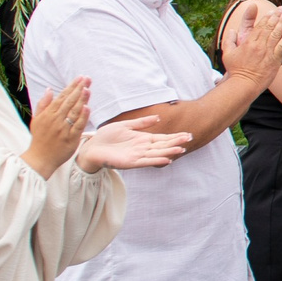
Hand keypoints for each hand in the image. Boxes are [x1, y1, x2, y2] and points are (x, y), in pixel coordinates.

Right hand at [24, 80, 90, 176]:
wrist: (39, 159)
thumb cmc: (39, 138)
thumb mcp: (37, 120)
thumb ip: (43, 104)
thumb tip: (49, 89)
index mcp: (48, 114)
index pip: (62, 97)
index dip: (72, 86)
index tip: (80, 78)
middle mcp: (56, 120)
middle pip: (69, 101)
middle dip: (79, 89)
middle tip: (87, 78)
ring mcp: (63, 129)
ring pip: (74, 112)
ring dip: (81, 99)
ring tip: (88, 88)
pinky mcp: (70, 139)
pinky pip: (78, 126)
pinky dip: (83, 117)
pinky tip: (87, 107)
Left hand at [77, 116, 191, 172]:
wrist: (92, 147)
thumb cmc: (106, 136)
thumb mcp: (125, 125)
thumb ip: (141, 123)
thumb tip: (158, 117)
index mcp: (142, 139)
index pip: (162, 138)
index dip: (174, 136)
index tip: (187, 134)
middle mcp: (142, 148)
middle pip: (163, 145)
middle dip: (176, 142)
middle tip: (189, 139)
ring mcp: (137, 156)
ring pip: (157, 154)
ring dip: (169, 152)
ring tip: (181, 149)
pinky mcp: (130, 162)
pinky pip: (146, 162)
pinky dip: (156, 161)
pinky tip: (166, 159)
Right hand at [223, 2, 281, 87]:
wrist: (243, 85)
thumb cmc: (235, 70)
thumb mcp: (227, 53)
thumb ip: (229, 40)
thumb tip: (231, 30)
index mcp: (249, 42)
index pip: (260, 27)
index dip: (267, 18)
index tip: (272, 11)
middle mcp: (260, 46)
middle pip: (270, 28)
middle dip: (277, 18)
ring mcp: (268, 54)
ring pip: (278, 36)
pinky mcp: (275, 62)